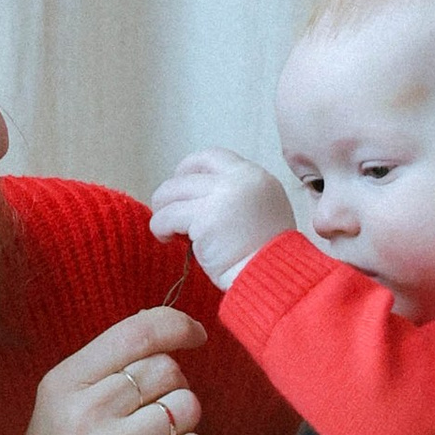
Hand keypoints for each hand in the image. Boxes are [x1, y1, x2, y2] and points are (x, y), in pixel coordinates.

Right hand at [0, 307, 206, 434]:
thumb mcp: (59, 412)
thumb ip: (103, 376)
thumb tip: (167, 339)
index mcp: (62, 384)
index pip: (135, 333)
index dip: (176, 326)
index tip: (195, 335)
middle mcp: (86, 409)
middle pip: (166, 370)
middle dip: (172, 390)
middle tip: (149, 421)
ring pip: (186, 407)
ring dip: (181, 426)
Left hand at [151, 148, 298, 287]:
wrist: (273, 278)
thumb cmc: (266, 256)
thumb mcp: (263, 212)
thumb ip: (237, 197)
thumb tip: (198, 198)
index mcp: (255, 177)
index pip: (212, 157)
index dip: (189, 169)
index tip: (181, 188)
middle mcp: (240, 180)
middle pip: (187, 174)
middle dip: (170, 193)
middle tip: (168, 212)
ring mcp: (221, 197)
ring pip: (171, 192)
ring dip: (162, 211)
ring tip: (168, 230)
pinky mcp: (204, 219)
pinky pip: (166, 217)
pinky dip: (160, 228)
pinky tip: (167, 239)